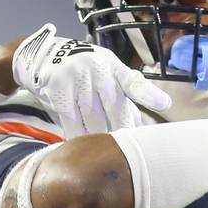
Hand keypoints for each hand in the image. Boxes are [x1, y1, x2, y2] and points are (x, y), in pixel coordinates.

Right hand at [11, 23, 170, 137]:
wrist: (43, 56)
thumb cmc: (82, 69)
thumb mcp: (104, 71)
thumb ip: (122, 94)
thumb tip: (142, 122)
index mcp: (112, 66)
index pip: (133, 81)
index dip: (149, 94)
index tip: (164, 105)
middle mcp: (97, 70)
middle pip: (115, 107)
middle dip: (123, 129)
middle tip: (130, 150)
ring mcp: (76, 79)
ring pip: (94, 119)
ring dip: (100, 137)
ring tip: (105, 151)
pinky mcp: (58, 90)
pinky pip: (72, 122)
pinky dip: (78, 136)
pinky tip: (82, 146)